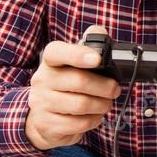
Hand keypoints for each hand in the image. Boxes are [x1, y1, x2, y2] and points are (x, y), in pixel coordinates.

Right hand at [25, 34, 120, 150]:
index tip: (97, 59)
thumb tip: (99, 32)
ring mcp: (41, 103)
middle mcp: (42, 80)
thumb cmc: (67, 85)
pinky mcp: (46, 124)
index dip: (78, 54)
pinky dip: (93, 120)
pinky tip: (94, 116)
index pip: (57, 52)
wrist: (43, 118)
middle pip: (79, 81)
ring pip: (81, 104)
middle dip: (105, 87)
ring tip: (105, 104)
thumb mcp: (75, 64)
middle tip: (115, 90)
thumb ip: (90, 45)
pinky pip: (78, 123)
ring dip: (102, 105)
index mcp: (50, 61)